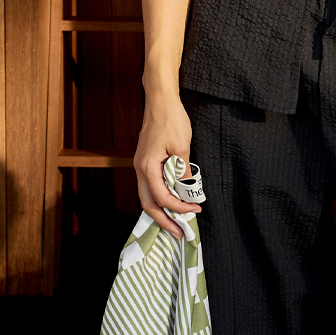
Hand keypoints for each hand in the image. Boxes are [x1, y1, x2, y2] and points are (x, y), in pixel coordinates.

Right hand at [135, 95, 195, 240]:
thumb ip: (183, 172)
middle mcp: (140, 169)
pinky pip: (150, 187)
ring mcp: (141, 166)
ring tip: (176, 223)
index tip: (196, 209)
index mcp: (147, 167)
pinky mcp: (145, 162)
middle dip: (164, 221)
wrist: (160, 101)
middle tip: (179, 233)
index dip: (179, 207)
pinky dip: (160, 198)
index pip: (162, 197)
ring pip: (147, 197)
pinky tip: (172, 203)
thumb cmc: (171, 119)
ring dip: (161, 212)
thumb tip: (188, 191)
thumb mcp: (182, 147)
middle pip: (148, 204)